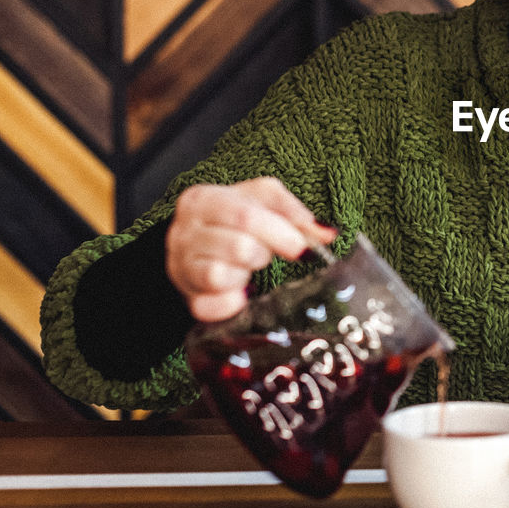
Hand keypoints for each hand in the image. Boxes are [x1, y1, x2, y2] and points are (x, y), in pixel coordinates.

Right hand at [165, 177, 335, 320]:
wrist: (197, 243)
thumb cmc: (233, 218)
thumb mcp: (262, 201)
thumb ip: (294, 212)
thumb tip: (327, 233)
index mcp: (202, 200)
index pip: (245, 217)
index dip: (280, 234)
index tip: (302, 248)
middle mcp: (183, 232)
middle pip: (238, 248)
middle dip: (263, 254)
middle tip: (265, 254)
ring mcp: (180, 266)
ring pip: (219, 277)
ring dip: (245, 275)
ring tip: (246, 267)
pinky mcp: (187, 297)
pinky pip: (210, 307)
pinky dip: (232, 303)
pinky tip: (241, 293)